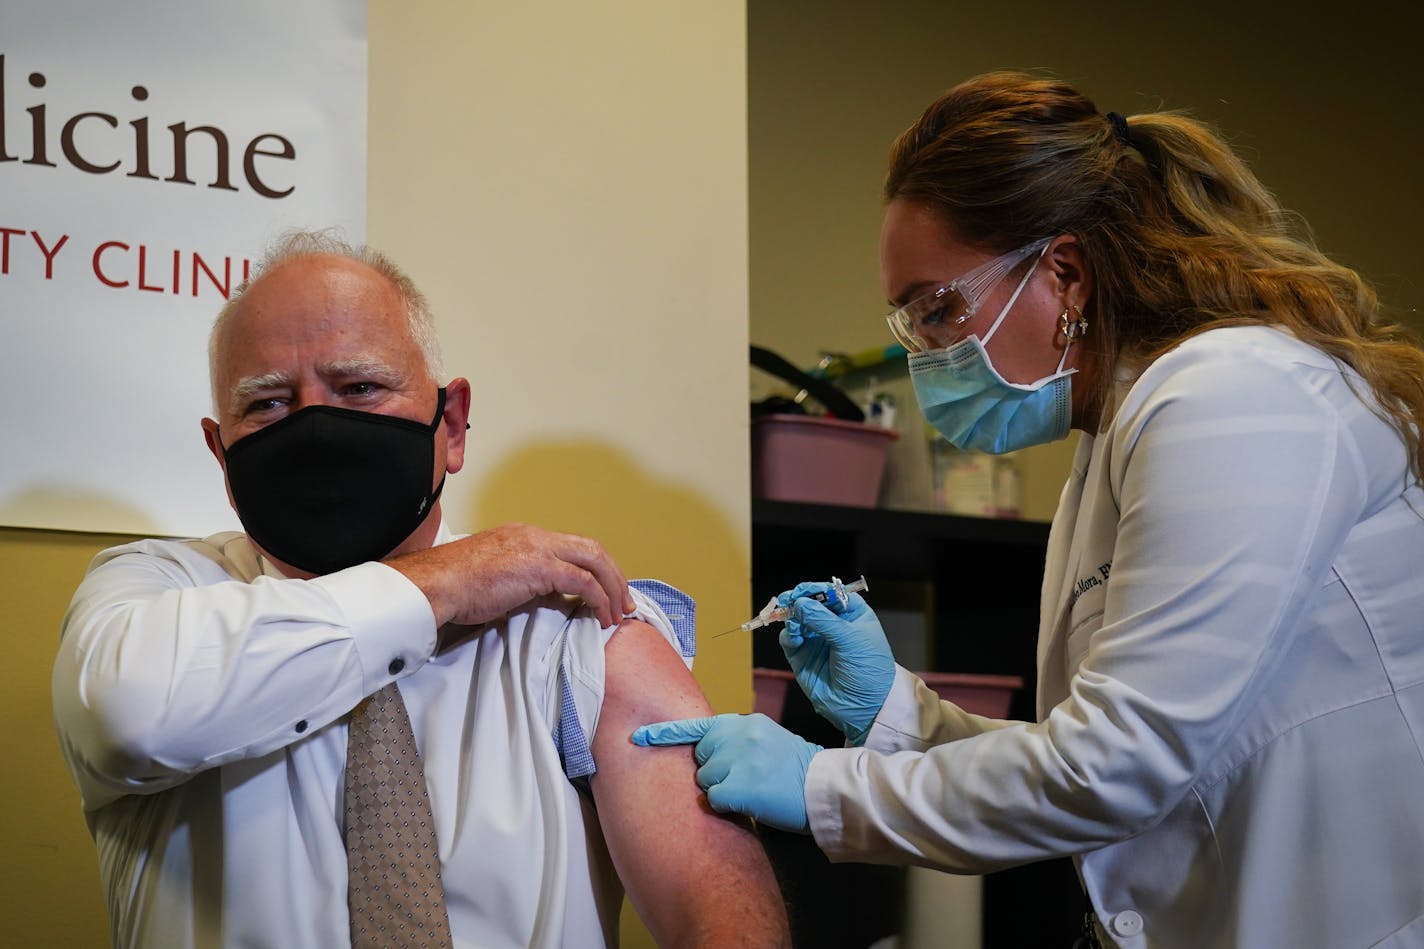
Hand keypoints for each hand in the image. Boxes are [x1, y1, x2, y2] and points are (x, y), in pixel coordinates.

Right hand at [386, 522, 633, 627]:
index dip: (597, 569)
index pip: (574, 546)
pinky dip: (597, 598)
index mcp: (525, 536)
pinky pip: (582, 581)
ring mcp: (537, 548)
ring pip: (593, 561)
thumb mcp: (497, 578)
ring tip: (617, 613)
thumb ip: (525, 581)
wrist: (436, 584)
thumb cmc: (457, 587)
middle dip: (615, 576)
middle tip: (624, 603)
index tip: (607, 592)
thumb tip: (548, 598)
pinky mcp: (538, 567)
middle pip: (592, 549)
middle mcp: (535, 536)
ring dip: (612, 588)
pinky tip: (600, 616)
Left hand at [631, 713, 820, 833]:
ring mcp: (739, 760)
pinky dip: (728, 806)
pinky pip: (715, 800)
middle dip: (713, 772)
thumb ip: (737, 740)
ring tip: (753, 789)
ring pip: (705, 781)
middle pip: (700, 758)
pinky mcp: (740, 786)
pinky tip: (751, 803)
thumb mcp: (767, 740)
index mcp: (744, 723)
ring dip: (721, 790)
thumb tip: (705, 751)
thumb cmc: (795, 770)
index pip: (697, 726)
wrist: (823, 787)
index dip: (664, 733)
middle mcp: (739, 735)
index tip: (639, 736)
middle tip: (745, 778)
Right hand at [777, 582, 894, 745]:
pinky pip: (789, 639)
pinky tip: (793, 636)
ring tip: (792, 622)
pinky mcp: (803, 657)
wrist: (864, 708)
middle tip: (788, 600)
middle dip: (798, 600)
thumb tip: (799, 603)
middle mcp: (833, 625)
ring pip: (796, 619)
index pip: (831, 593)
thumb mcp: (850, 640)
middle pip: (810, 604)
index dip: (816, 590)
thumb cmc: (869, 671)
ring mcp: (816, 641)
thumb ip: (823, 620)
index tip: (804, 591)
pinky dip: (787, 634)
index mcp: (852, 615)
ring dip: (791, 617)